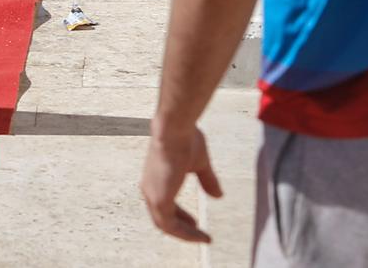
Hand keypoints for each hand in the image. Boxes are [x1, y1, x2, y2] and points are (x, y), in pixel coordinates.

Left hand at [140, 123, 222, 243]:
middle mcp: (149, 188)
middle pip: (162, 217)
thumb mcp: (199, 163)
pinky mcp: (159, 200)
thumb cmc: (185, 139)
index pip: (164, 204)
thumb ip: (206, 180)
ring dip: (185, 234)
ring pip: (165, 225)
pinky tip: (200, 235)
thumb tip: (218, 196)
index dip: (180, 216)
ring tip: (203, 237)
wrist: (175, 129)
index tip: (194, 222)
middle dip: (181, 227)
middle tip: (197, 232)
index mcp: (155, 179)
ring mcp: (152, 194)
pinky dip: (185, 233)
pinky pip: (170, 226)